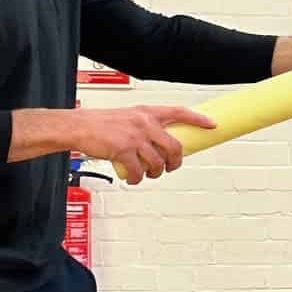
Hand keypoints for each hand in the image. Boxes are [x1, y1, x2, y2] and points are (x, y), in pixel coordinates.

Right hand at [66, 104, 214, 185]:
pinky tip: (134, 179)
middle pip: (174, 147)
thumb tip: (160, 142)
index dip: (198, 119)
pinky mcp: (124, 151)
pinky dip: (139, 179)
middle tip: (171, 167)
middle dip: (175, 162)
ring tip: (148, 174)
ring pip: (158, 163)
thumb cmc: (101, 123)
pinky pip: (140, 172)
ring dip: (155, 173)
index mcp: (147, 112)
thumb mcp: (128, 116)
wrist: (79, 127)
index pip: (179, 112)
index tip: (212, 124)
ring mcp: (135, 137)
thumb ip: (145, 125)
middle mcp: (144, 123)